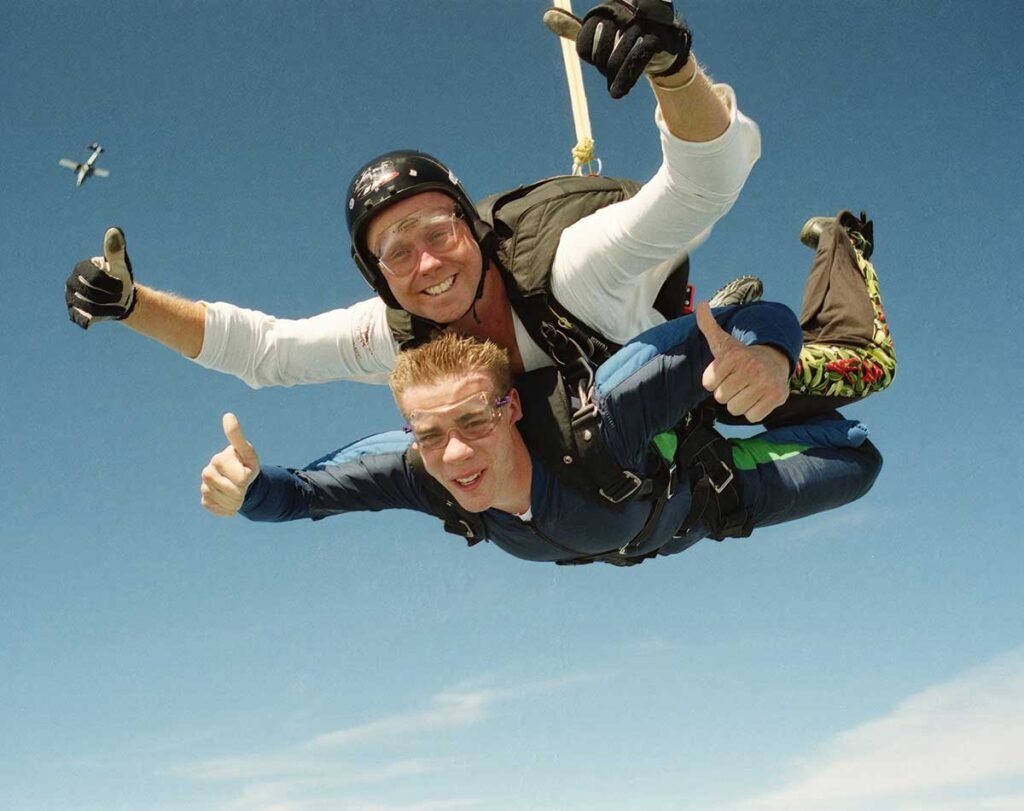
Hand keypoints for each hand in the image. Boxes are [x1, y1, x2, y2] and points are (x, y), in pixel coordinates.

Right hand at [65, 226, 136, 328]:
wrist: (121, 298)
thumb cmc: (119, 277)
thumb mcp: (120, 263)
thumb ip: (115, 249)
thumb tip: (114, 230)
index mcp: (81, 268)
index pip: (95, 278)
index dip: (113, 284)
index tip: (123, 285)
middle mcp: (72, 282)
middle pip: (92, 294)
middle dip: (111, 297)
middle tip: (121, 296)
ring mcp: (71, 298)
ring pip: (89, 308)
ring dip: (108, 309)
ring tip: (116, 305)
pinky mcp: (74, 313)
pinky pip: (81, 318)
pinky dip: (91, 319)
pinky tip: (98, 318)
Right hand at [201, 413, 260, 516]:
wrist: (241, 480)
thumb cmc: (245, 463)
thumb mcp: (247, 452)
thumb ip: (237, 436)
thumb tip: (228, 415)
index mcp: (218, 460)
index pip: (240, 479)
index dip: (247, 478)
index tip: (247, 472)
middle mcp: (207, 473)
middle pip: (231, 491)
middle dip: (241, 491)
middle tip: (243, 485)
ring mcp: (204, 487)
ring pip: (223, 501)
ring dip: (235, 501)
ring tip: (238, 492)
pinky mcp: (205, 500)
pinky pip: (217, 509)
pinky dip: (227, 509)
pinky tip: (229, 500)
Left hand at [544, 0, 691, 98]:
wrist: (665, 48)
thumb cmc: (628, 40)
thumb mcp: (601, 34)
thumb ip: (576, 29)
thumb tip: (546, 16)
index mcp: (610, 6)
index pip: (590, 28)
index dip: (589, 50)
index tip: (594, 61)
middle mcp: (627, 8)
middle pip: (605, 39)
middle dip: (603, 62)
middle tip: (606, 73)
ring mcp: (644, 22)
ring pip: (621, 51)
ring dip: (615, 74)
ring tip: (613, 92)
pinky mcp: (658, 37)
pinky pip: (638, 58)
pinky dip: (626, 78)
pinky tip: (617, 92)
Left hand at [696, 302, 789, 422]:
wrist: (773, 361)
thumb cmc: (741, 356)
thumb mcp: (723, 340)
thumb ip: (708, 325)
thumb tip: (700, 304)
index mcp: (734, 356)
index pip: (708, 384)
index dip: (714, 381)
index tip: (725, 372)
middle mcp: (751, 368)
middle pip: (721, 398)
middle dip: (726, 392)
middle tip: (737, 381)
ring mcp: (766, 383)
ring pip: (735, 409)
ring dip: (738, 402)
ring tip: (747, 389)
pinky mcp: (777, 397)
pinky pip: (751, 417)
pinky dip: (753, 411)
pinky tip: (757, 397)